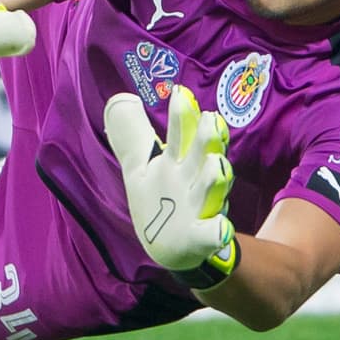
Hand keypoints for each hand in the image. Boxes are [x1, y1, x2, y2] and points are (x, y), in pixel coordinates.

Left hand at [104, 85, 239, 288]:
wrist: (171, 247)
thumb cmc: (160, 199)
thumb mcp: (141, 167)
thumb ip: (133, 135)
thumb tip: (119, 101)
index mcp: (178, 162)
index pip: (181, 134)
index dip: (181, 115)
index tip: (179, 92)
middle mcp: (193, 180)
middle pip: (201, 156)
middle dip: (208, 139)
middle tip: (212, 119)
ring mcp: (201, 208)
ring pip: (210, 190)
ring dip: (215, 178)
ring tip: (217, 165)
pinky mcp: (202, 237)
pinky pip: (212, 234)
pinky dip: (217, 232)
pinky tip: (220, 228)